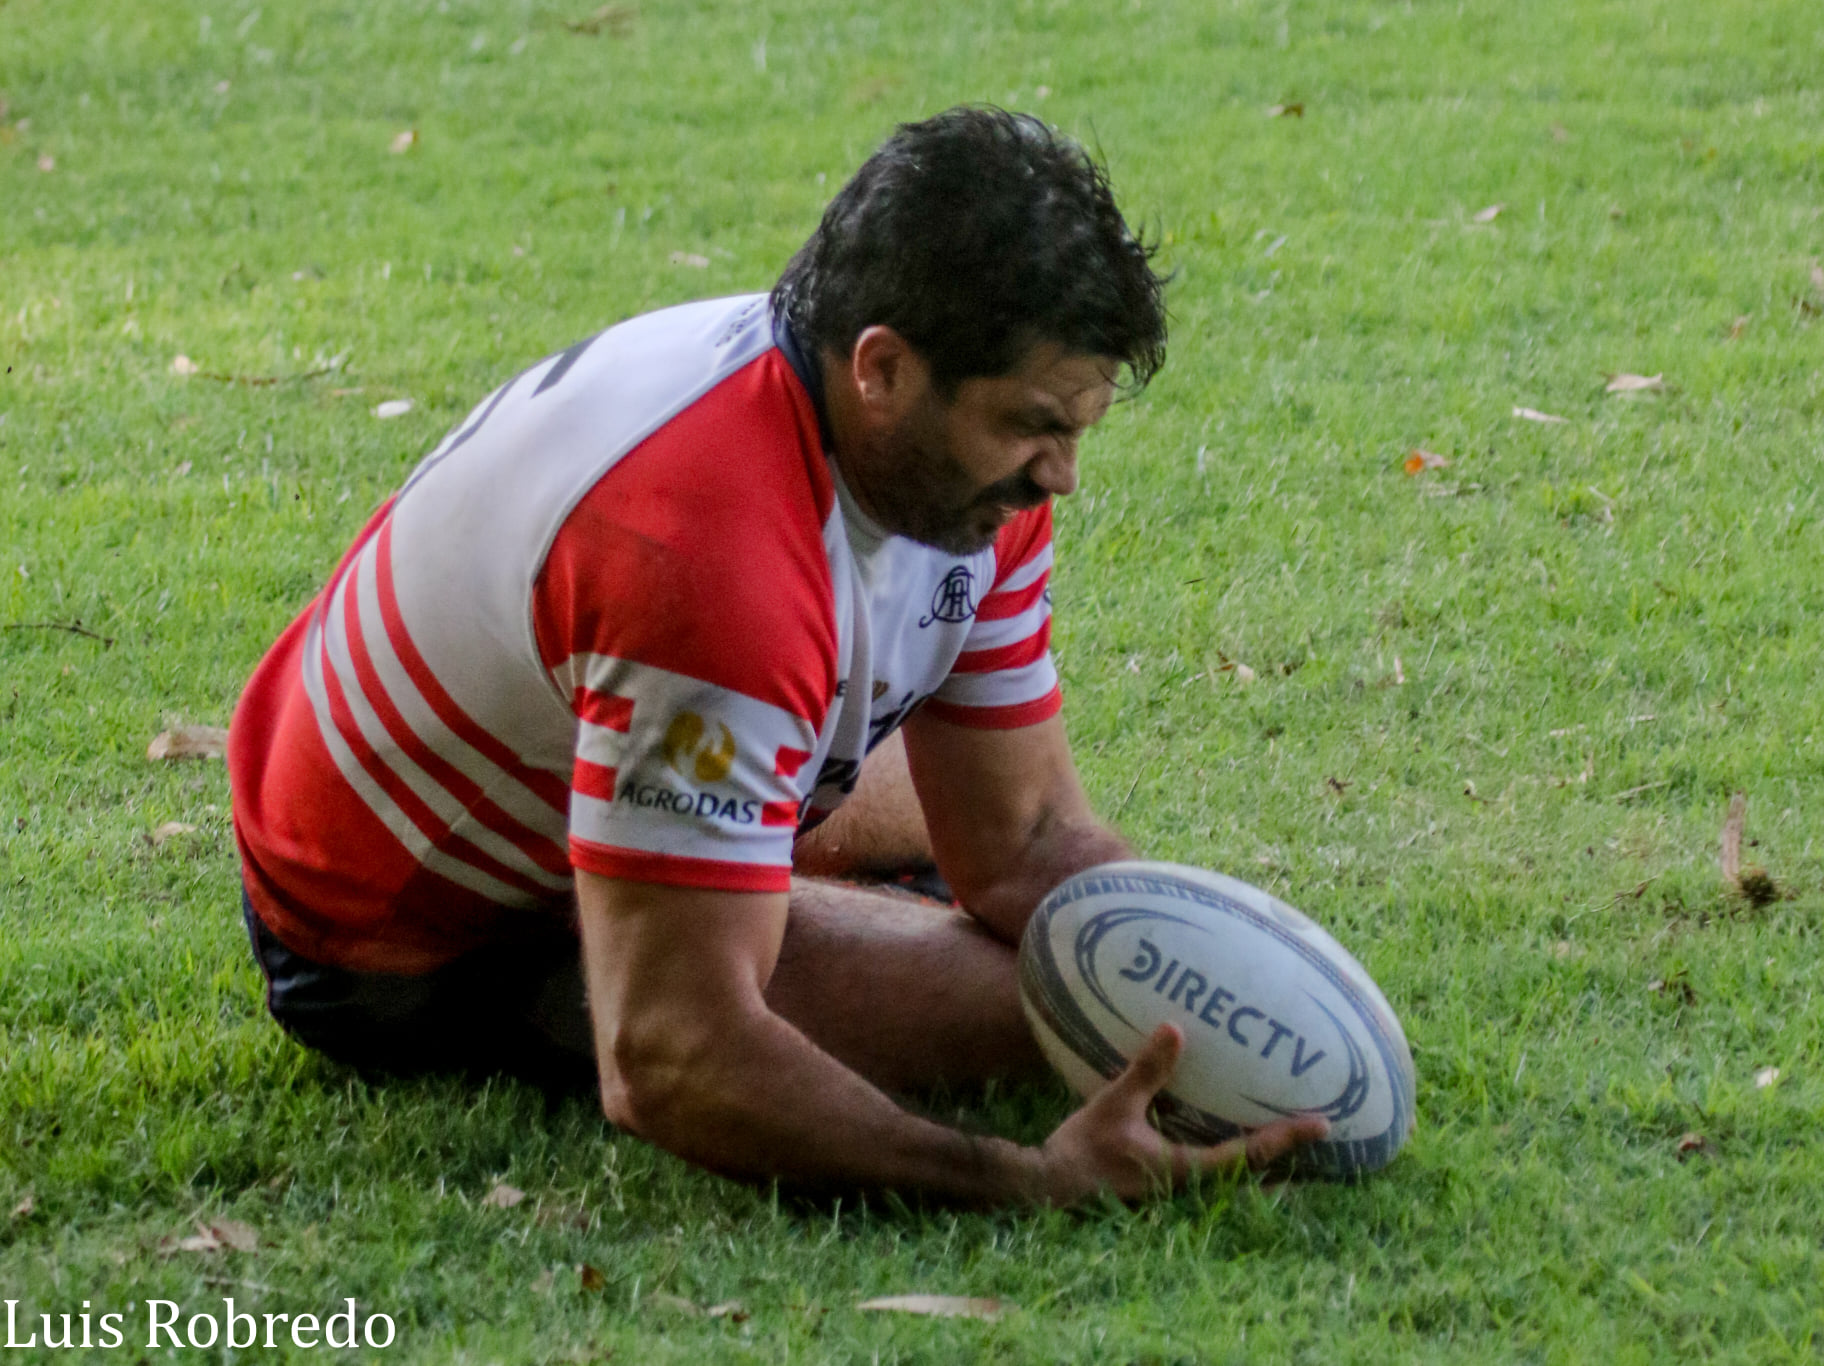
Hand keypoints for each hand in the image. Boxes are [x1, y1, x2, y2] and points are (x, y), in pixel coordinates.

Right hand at [1031, 1023, 1329, 1205]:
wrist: (1052, 1186)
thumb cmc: (1084, 1150)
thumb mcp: (1115, 1105)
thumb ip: (1147, 1071)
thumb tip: (1175, 1029)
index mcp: (1187, 1168)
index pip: (1250, 1154)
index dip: (1288, 1138)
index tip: (1322, 1124)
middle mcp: (1191, 1182)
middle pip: (1255, 1172)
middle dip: (1288, 1153)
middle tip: (1320, 1130)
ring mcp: (1179, 1184)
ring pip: (1235, 1171)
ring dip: (1263, 1154)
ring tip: (1288, 1130)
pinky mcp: (1164, 1178)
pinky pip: (1211, 1163)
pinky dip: (1232, 1149)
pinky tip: (1226, 1127)